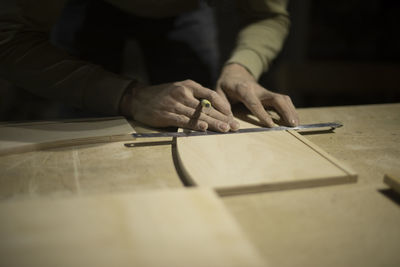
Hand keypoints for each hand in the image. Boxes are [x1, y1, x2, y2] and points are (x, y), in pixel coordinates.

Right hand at [120, 79, 239, 131]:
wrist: (138, 97)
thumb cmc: (164, 95)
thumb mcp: (180, 89)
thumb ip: (196, 96)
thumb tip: (216, 108)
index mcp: (188, 86)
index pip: (211, 95)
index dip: (223, 106)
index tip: (232, 116)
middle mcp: (182, 93)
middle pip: (207, 107)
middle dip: (223, 118)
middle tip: (235, 127)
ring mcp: (173, 104)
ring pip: (197, 115)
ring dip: (213, 123)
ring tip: (225, 129)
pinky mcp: (165, 115)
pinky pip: (182, 120)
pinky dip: (194, 125)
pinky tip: (204, 128)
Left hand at [216, 63, 298, 126]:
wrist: (236, 73)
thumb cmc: (226, 85)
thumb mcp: (218, 91)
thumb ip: (221, 104)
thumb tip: (228, 118)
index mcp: (243, 89)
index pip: (254, 102)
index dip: (262, 113)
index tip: (270, 124)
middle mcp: (257, 90)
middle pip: (275, 97)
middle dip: (285, 110)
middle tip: (292, 123)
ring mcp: (265, 92)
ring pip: (282, 98)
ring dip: (291, 110)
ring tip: (296, 124)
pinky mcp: (270, 95)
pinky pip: (283, 101)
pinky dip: (290, 109)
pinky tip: (294, 120)